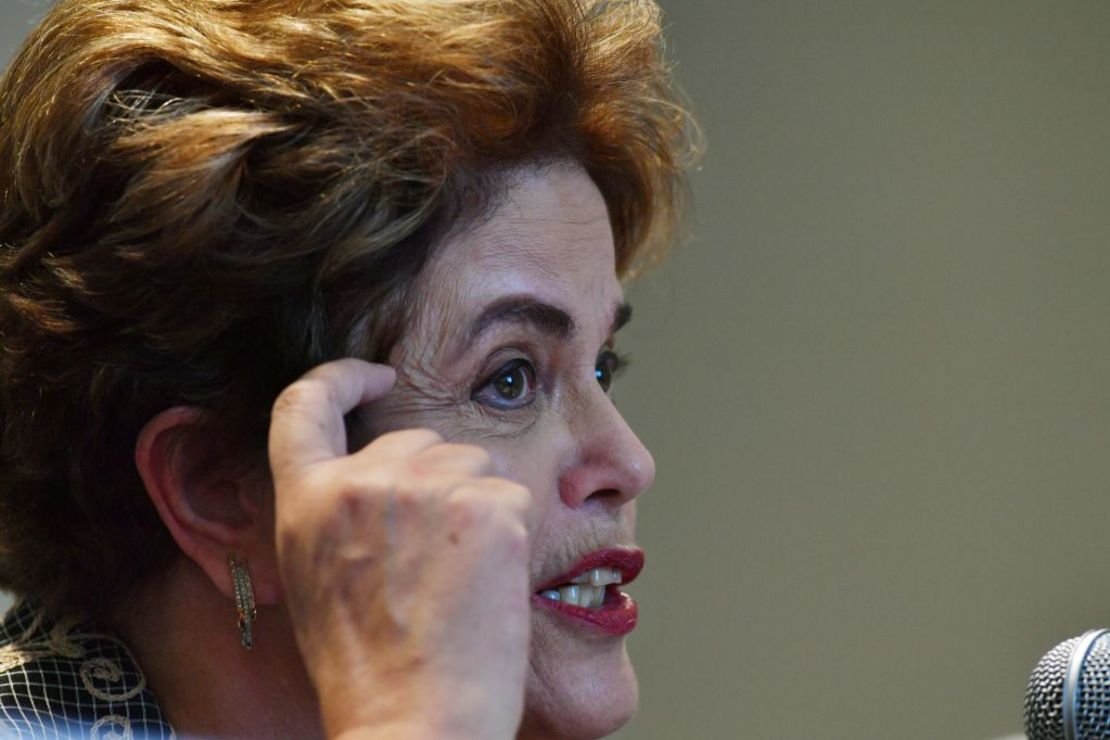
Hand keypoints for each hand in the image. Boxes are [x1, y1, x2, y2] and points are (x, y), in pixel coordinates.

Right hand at [269, 359, 534, 739]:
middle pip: (417, 439)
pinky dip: (512, 531)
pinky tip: (489, 585)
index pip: (306, 402)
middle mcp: (362, 481)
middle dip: (436, 480)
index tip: (374, 374)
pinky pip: (514, 493)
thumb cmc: (369, 668)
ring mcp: (427, 489)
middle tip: (436, 560)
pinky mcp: (489, 506)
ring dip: (477, 503)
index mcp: (306, 501)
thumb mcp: (318, 579)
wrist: (414, 722)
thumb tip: (381, 472)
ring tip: (459, 579)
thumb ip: (338, 512)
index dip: (342, 377)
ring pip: (474, 461)